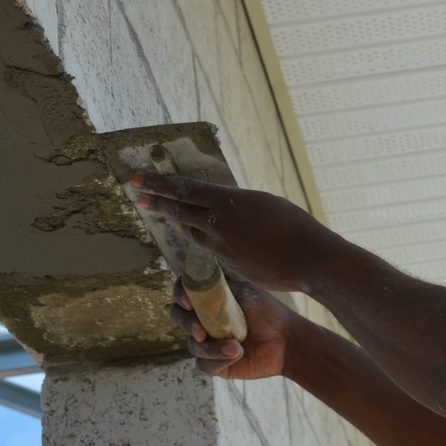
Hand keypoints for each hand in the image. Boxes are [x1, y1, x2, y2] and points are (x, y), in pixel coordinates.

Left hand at [132, 172, 325, 292]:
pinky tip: (203, 237)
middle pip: (179, 211)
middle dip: (157, 202)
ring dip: (178, 222)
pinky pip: (212, 250)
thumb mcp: (264, 203)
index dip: (158, 184)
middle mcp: (217, 224)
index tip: (137, 179)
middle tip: (139, 195)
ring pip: (192, 232)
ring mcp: (221, 248)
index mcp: (226, 202)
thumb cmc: (295, 226)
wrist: (308, 259)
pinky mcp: (229, 266)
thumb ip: (238, 205)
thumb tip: (224, 206)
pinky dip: (205, 240)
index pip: (183, 189)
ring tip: (165, 214)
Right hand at [172, 279, 294, 379]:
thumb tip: (201, 285)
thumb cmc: (270, 313)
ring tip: (236, 346)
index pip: (185, 292)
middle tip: (201, 331)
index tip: (188, 301)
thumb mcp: (247, 293)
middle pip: (179, 317)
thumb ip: (222, 287)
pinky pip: (204, 364)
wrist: (287, 340)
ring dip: (212, 347)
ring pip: (193, 345)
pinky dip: (218, 359)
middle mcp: (206, 321)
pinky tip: (238, 354)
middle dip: (187, 323)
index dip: (180, 294)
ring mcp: (209, 343)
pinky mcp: (216, 364)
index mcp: (211, 300)